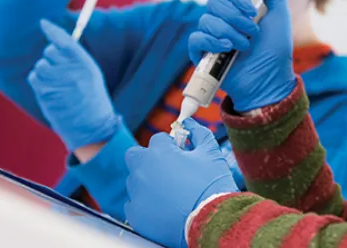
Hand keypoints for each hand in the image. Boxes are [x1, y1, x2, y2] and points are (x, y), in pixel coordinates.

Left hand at [27, 20, 120, 150]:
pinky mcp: (45, 93)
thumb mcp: (92, 76)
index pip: (66, 41)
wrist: (92, 126)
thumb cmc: (92, 100)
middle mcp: (71, 71)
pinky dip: (39, 83)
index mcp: (86, 65)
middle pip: (49, 52)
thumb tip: (58, 43)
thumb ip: (76, 59)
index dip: (53, 30)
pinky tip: (51, 92)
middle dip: (52, 59)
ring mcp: (57, 82)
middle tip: (61, 72)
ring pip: (40, 65)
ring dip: (45, 72)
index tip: (44, 23)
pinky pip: (34, 78)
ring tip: (57, 85)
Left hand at [124, 121, 237, 247]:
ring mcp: (136, 194)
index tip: (181, 153)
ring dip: (148, 181)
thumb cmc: (212, 186)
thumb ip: (198, 133)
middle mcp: (142, 171)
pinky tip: (164, 206)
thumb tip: (190, 124)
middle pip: (136, 156)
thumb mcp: (211, 153)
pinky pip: (134, 203)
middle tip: (168, 168)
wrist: (211, 221)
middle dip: (148, 158)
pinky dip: (146, 203)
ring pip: (135, 180)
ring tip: (170, 191)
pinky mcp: (136, 214)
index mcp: (159, 153)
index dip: (171, 145)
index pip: (158, 139)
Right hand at [188, 0, 295, 110]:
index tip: (253, 10)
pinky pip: (196, 38)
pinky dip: (212, 41)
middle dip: (235, 16)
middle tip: (252, 31)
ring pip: (206, 20)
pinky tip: (228, 48)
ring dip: (229, 31)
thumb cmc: (275, 49)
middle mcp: (221, 19)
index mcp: (236, 8)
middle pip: (214, 3)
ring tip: (245, 45)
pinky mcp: (202, 53)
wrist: (270, 77)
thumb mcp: (280, 16)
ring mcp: (211, 36)